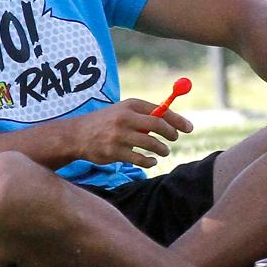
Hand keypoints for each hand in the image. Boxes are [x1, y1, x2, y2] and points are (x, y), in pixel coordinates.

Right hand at [67, 98, 192, 167]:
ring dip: (162, 149)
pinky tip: (151, 160)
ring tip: (163, 151)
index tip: (189, 128)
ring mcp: (118, 136)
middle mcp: (125, 118)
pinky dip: (149, 161)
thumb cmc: (107, 122)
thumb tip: (174, 121)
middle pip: (158, 125)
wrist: (77, 135)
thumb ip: (146, 114)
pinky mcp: (114, 152)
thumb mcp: (124, 111)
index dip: (177, 119)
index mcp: (130, 105)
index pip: (160, 110)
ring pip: (151, 144)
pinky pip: (140, 159)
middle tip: (175, 139)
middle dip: (171, 133)